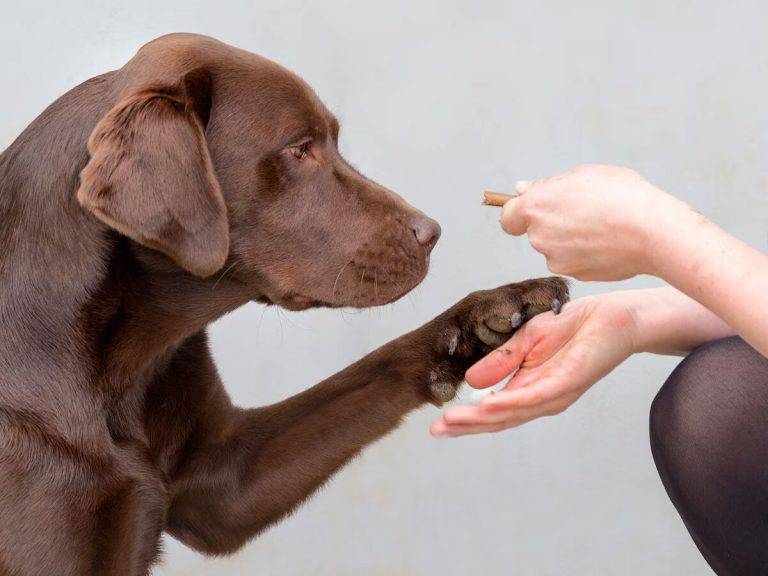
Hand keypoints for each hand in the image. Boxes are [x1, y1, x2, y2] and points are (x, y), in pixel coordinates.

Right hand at [430, 294, 637, 436]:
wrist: (613, 316)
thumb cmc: (574, 327)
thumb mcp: (526, 340)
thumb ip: (501, 361)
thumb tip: (470, 381)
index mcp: (530, 390)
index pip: (494, 411)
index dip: (466, 419)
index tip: (438, 425)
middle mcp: (542, 399)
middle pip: (499, 419)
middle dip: (466, 426)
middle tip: (436, 430)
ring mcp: (556, 393)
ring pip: (513, 412)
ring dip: (481, 418)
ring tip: (453, 420)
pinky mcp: (568, 381)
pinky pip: (534, 396)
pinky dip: (509, 402)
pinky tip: (487, 404)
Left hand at [500, 164, 692, 280]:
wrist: (653, 232)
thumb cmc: (622, 196)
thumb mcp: (584, 175)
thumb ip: (548, 185)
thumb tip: (522, 190)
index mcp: (536, 207)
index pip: (508, 217)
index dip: (519, 213)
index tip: (534, 209)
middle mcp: (539, 237)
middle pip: (537, 231)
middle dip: (554, 222)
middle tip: (586, 210)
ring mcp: (556, 260)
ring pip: (556, 248)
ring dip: (571, 239)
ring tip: (602, 225)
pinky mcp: (575, 274)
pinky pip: (574, 261)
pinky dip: (586, 253)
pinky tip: (608, 242)